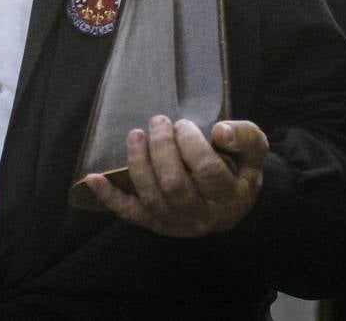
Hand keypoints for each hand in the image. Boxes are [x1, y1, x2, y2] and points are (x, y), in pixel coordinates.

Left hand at [83, 115, 267, 236]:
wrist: (230, 206)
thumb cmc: (238, 172)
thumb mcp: (254, 153)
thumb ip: (245, 138)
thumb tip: (219, 130)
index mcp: (228, 197)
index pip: (206, 169)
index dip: (191, 142)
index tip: (184, 124)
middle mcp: (200, 216)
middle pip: (173, 183)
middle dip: (161, 147)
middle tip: (159, 121)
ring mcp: (174, 223)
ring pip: (150, 195)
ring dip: (138, 162)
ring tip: (136, 134)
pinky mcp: (153, 223)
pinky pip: (128, 213)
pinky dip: (108, 196)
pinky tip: (91, 178)